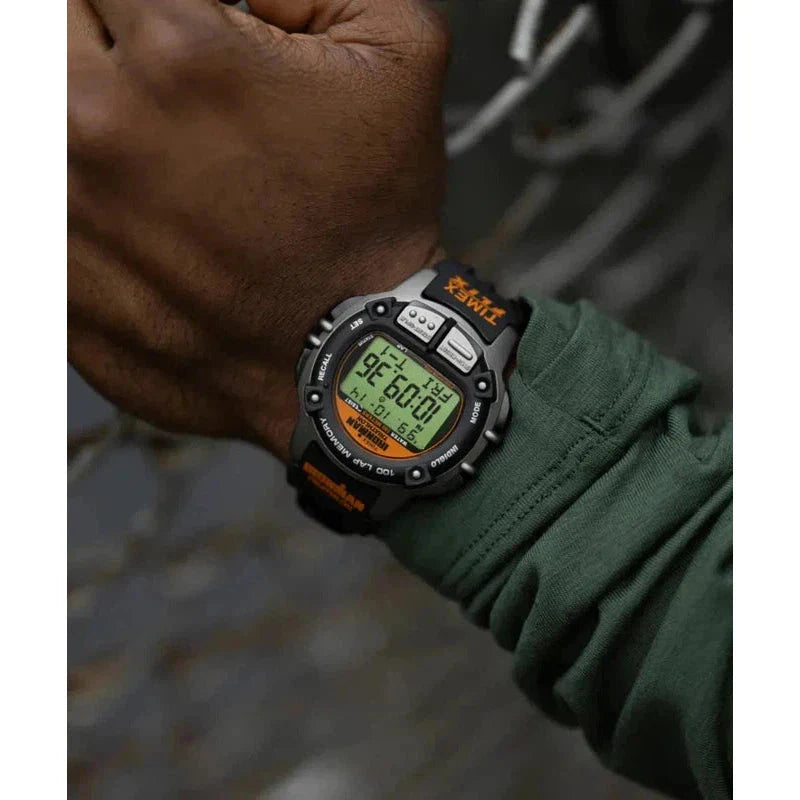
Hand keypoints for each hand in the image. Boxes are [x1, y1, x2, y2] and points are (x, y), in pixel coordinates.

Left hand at [68, 0, 447, 459]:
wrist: (348, 355)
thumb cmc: (371, 225)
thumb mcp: (401, 57)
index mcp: (182, 53)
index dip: (148, 5)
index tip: (176, 30)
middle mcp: (100, 124)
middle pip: (50, 24)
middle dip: (105, 38)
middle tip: (163, 83)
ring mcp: (64, 209)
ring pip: (35, 107)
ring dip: (87, 113)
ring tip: (156, 152)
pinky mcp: (57, 277)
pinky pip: (39, 203)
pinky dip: (82, 194)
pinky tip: (144, 211)